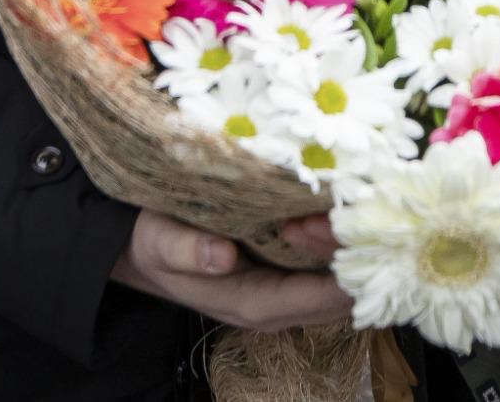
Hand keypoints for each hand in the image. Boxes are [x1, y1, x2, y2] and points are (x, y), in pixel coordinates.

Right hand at [110, 210, 350, 331]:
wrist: (149, 244)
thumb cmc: (157, 242)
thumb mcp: (160, 243)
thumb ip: (187, 251)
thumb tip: (222, 256)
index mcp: (254, 304)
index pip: (319, 300)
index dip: (336, 262)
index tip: (324, 219)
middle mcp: (280, 303)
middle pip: (342, 291)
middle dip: (350, 248)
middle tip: (334, 201)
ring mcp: (290, 287)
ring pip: (343, 276)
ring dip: (348, 238)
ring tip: (332, 195)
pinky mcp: (292, 266)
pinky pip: (332, 261)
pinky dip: (341, 234)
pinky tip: (333, 200)